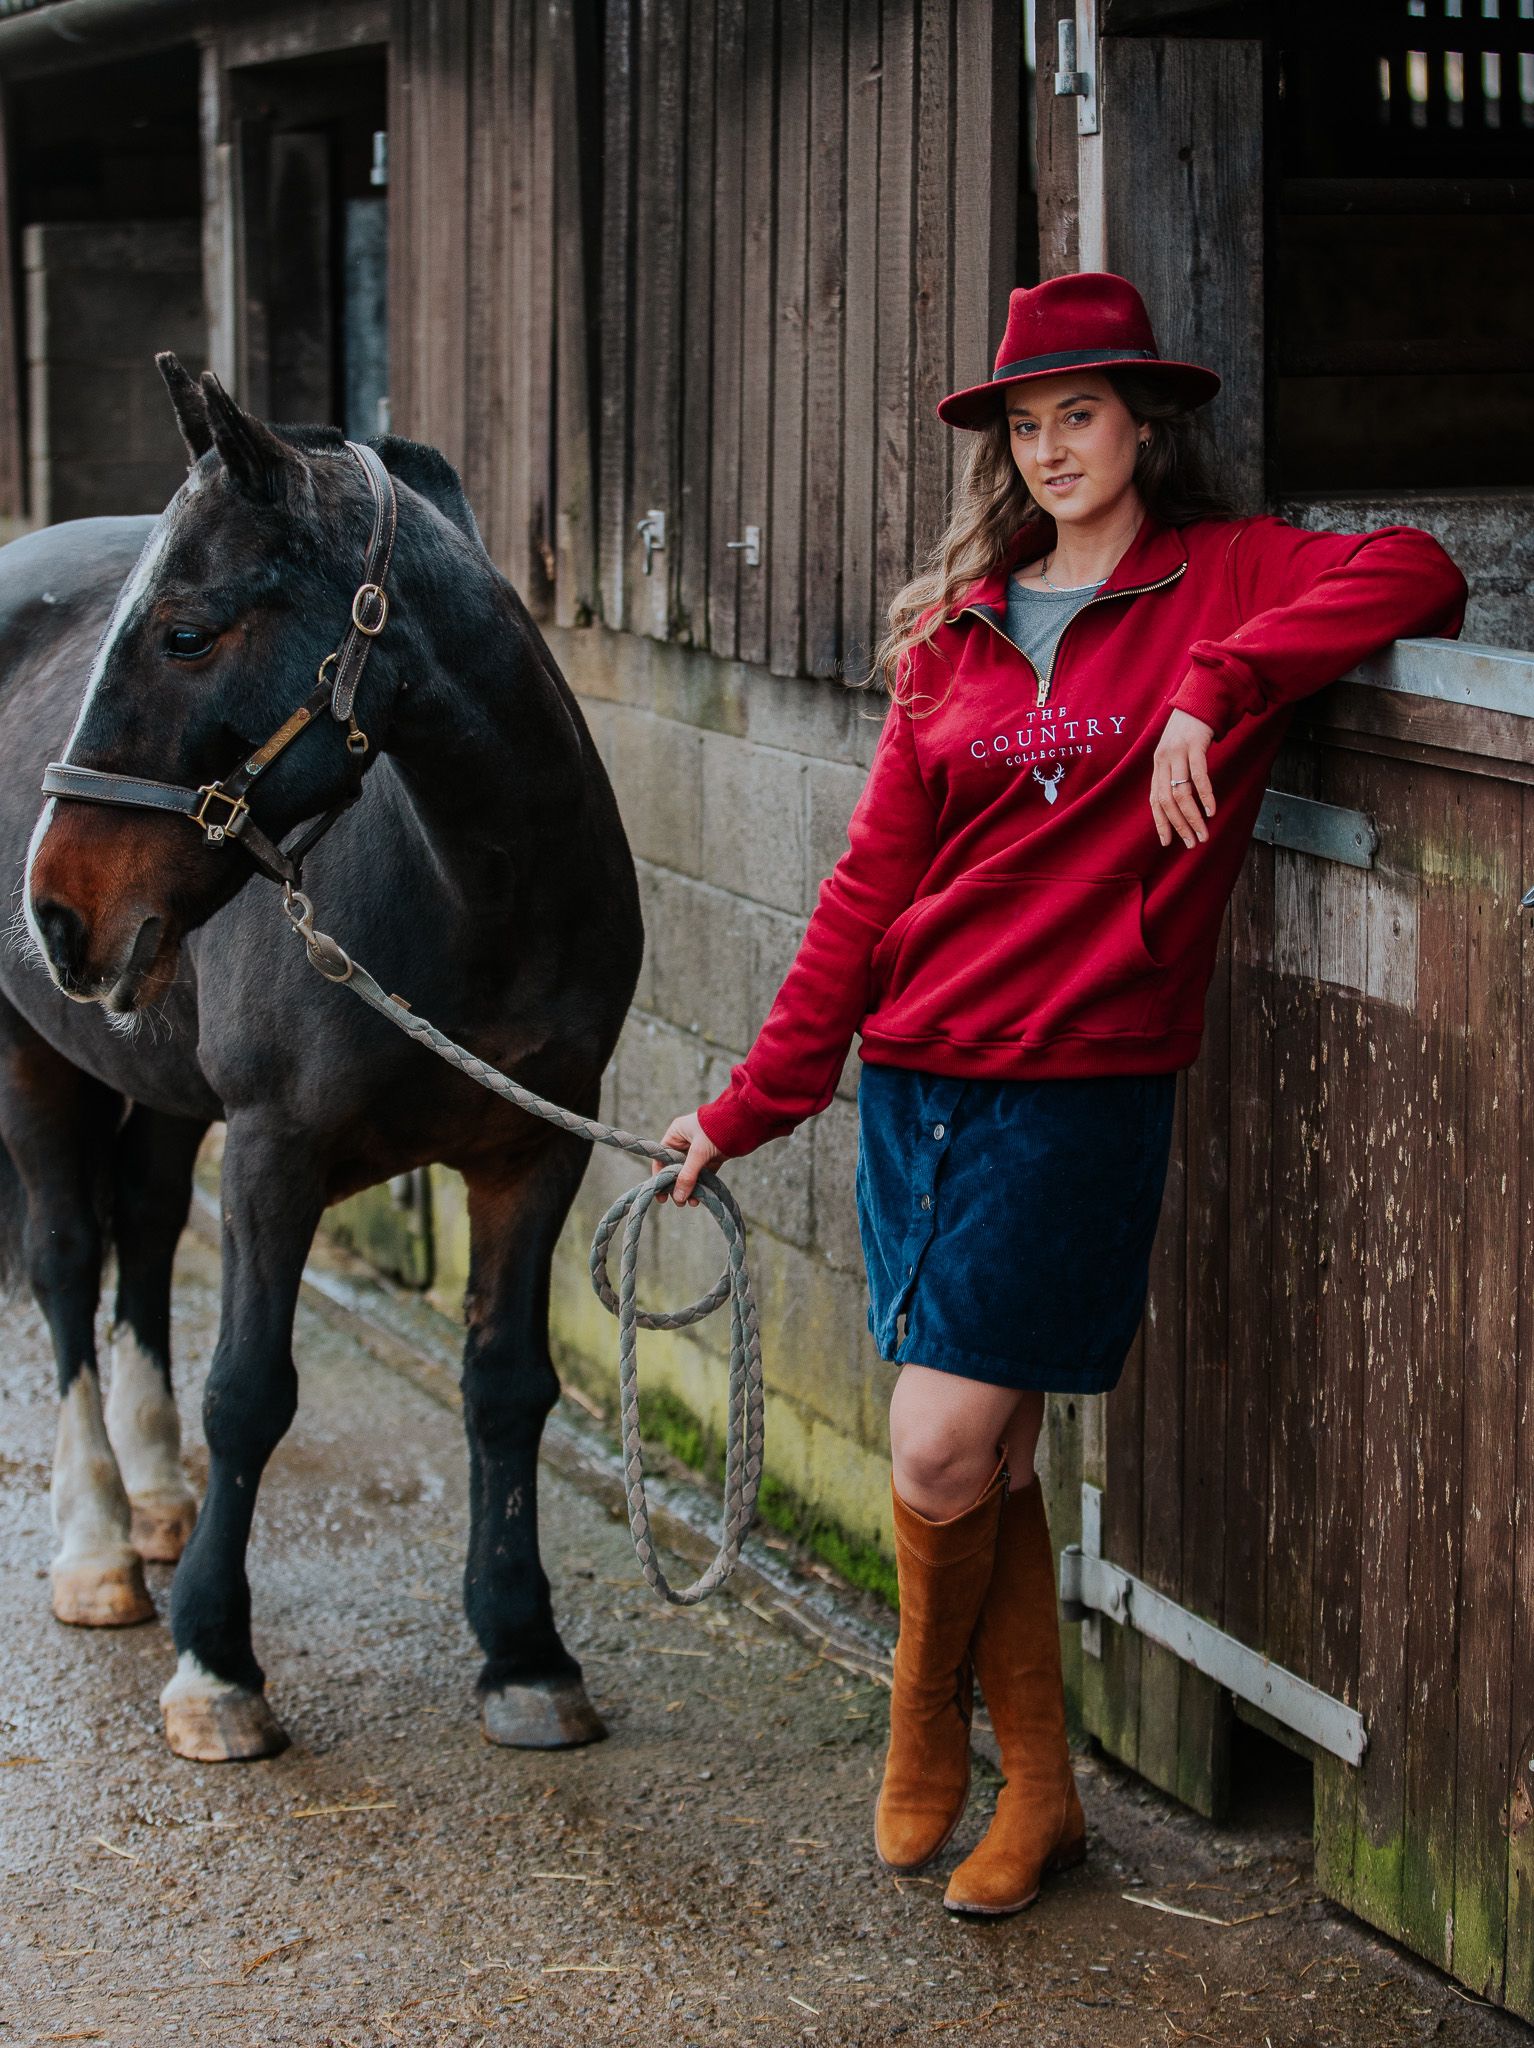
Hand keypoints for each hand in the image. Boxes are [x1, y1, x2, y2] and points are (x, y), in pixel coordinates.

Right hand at [650, 1111, 722, 1204]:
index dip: (660, 1177)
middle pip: (675, 1168)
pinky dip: (702, 1184)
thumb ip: (688, 1175)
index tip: (661, 1195)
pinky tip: (702, 1196)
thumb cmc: (716, 1129)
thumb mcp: (699, 1152)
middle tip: (679, 1202)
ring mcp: (699, 1150)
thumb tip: (679, 1198)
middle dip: (677, 1186)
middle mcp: (685, 1142)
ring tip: (692, 1202)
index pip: (662, 1158)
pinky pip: (704, 1174)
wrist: (745, 1122)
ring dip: (691, 1188)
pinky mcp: (712, 1156)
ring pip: (690, 1173)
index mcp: (676, 1134)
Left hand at [1151, 708, 1215, 848]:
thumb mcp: (1177, 752)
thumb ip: (1175, 773)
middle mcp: (1163, 760)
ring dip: (1193, 817)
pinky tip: (1211, 810)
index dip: (1161, 822)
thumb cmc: (1190, 730)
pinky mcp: (1194, 745)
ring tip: (1203, 833)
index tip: (1167, 842)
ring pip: (1181, 792)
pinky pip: (1198, 775)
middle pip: (1167, 801)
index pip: (1155, 800)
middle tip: (1192, 843)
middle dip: (1179, 826)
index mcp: (1158, 765)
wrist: (1200, 699)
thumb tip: (1179, 801)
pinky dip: (1205, 795)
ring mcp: (1178, 752)